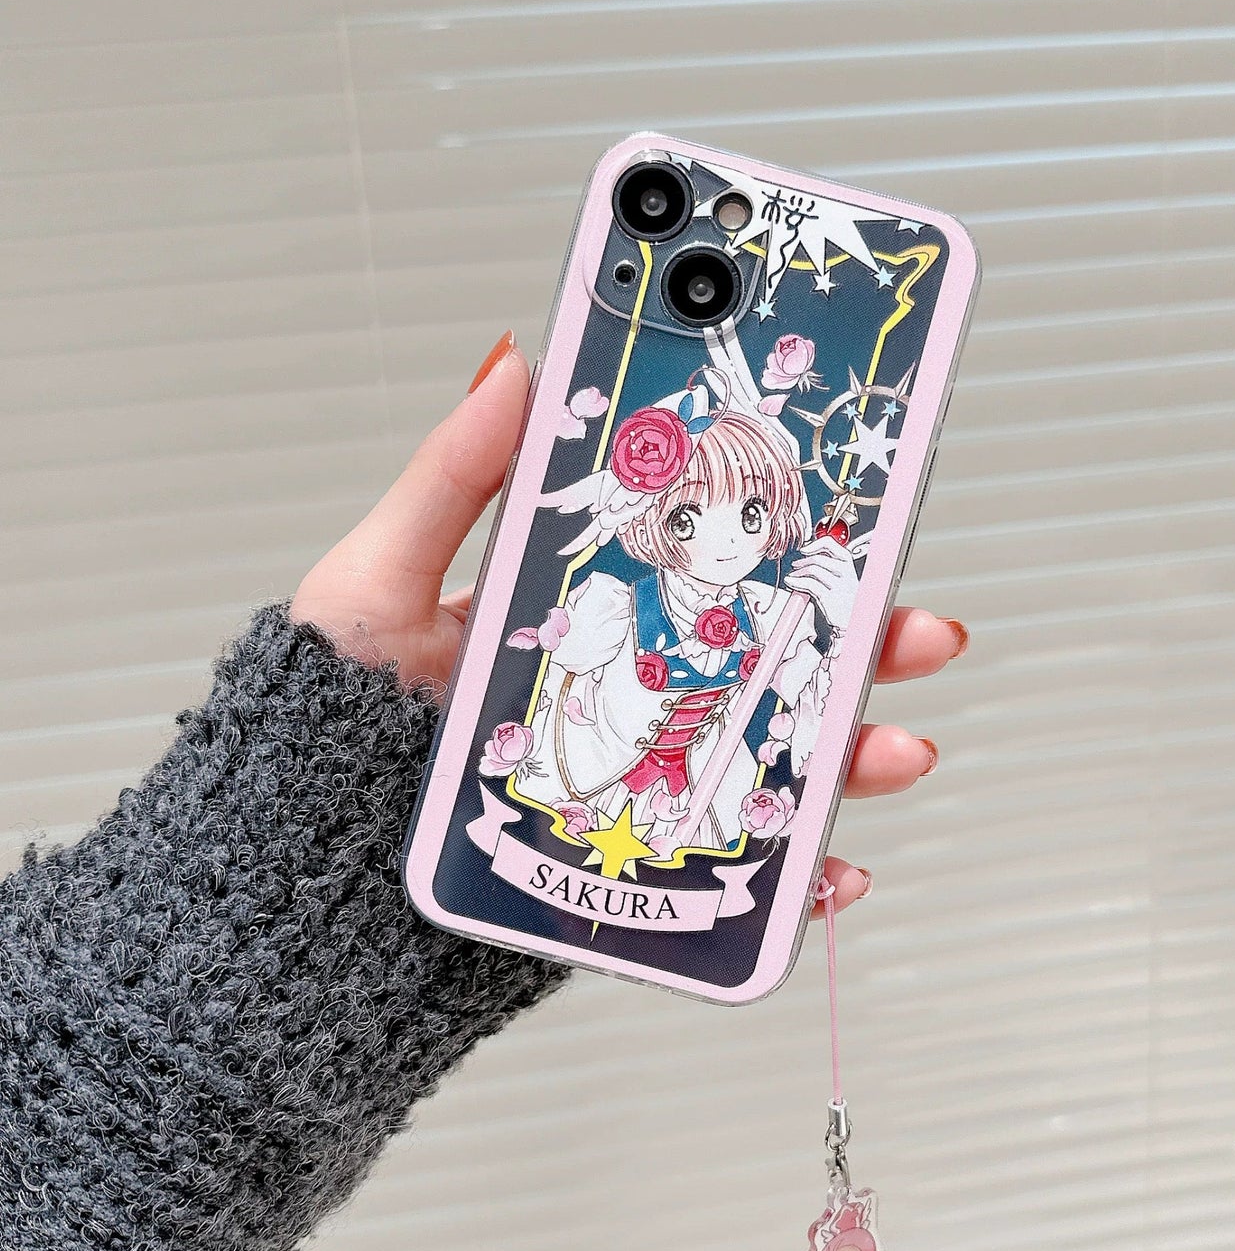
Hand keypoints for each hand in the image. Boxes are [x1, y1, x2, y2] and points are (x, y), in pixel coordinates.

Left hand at [292, 333, 969, 917]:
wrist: (299, 885)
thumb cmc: (326, 727)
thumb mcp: (376, 583)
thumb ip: (449, 481)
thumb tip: (515, 366)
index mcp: (579, 617)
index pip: (703, 568)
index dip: (785, 544)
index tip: (854, 514)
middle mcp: (622, 697)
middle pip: (763, 666)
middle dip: (854, 647)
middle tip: (918, 629)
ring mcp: (634, 784)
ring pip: (768, 765)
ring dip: (848, 757)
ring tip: (896, 751)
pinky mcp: (631, 867)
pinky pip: (730, 874)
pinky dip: (793, 880)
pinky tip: (833, 873)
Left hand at [785, 533, 858, 631]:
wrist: (852, 619)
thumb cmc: (845, 599)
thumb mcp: (840, 578)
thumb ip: (827, 566)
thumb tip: (807, 557)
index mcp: (848, 564)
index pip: (830, 544)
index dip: (814, 545)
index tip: (804, 549)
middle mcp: (846, 573)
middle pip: (820, 558)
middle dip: (803, 561)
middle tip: (796, 565)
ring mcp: (839, 585)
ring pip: (814, 570)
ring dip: (799, 572)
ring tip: (793, 576)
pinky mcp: (830, 597)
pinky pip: (810, 584)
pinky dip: (797, 582)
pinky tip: (792, 582)